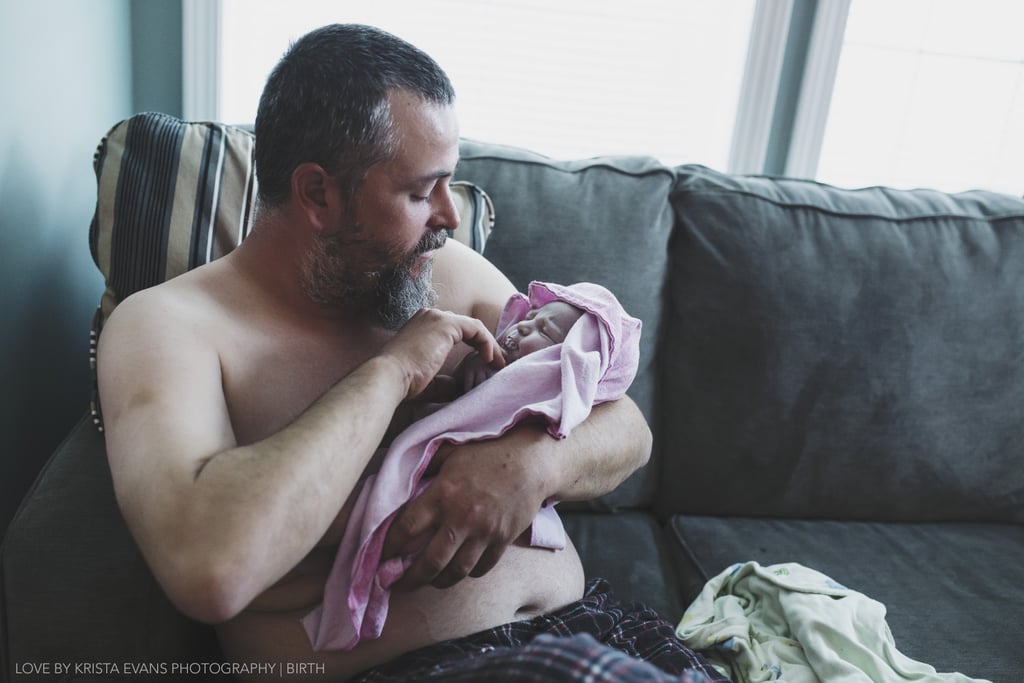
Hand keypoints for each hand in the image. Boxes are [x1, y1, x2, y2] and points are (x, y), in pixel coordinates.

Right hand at [380, 308, 504, 398]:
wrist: (389, 376)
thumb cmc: (402, 381)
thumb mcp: (427, 379)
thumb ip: (444, 379)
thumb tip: (458, 385)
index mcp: (422, 325)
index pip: (455, 330)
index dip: (473, 345)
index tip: (485, 363)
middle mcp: (429, 316)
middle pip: (465, 326)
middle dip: (483, 344)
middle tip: (496, 363)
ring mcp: (437, 317)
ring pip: (473, 327)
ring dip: (489, 345)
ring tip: (498, 363)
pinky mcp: (446, 325)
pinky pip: (476, 329)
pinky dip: (487, 343)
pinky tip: (490, 359)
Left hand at [380, 428, 553, 589]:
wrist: (531, 462)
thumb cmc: (488, 453)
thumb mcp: (451, 451)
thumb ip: (426, 466)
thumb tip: (401, 478)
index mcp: (443, 493)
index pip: (406, 528)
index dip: (389, 547)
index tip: (380, 557)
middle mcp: (461, 517)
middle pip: (429, 561)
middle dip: (409, 579)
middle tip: (397, 584)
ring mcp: (484, 532)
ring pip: (456, 571)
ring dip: (438, 582)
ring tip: (428, 582)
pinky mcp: (502, 540)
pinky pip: (481, 568)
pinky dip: (467, 574)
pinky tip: (459, 570)